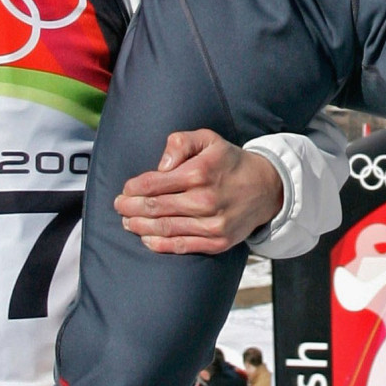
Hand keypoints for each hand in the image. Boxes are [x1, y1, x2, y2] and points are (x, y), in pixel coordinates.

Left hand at [113, 130, 284, 254]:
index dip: (135, 188)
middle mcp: (205, 200)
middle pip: (156, 208)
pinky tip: (146, 239)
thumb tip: (161, 165)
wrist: (266, 188)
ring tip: (127, 221)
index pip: (155, 183)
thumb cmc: (229, 162)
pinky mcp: (217, 242)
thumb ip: (180, 143)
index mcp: (201, 172)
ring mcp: (212, 225)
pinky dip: (159, 244)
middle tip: (119, 206)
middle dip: (131, 207)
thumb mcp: (208, 139)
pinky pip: (181, 246)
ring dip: (140, 226)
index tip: (125, 189)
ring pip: (165, 228)